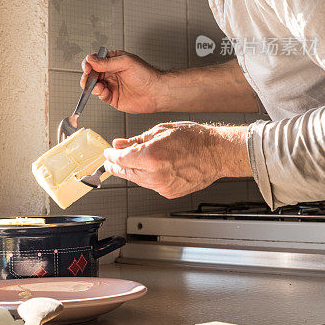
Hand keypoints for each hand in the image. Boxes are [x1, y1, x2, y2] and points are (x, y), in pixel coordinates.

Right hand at [80, 50, 161, 113]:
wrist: (156, 92)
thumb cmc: (146, 75)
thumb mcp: (125, 63)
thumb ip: (106, 62)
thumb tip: (91, 60)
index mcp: (113, 61)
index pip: (95, 60)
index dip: (88, 63)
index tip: (87, 67)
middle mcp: (111, 72)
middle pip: (92, 74)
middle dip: (88, 77)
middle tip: (88, 80)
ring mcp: (111, 85)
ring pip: (94, 85)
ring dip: (93, 86)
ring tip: (99, 87)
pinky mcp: (113, 97)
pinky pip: (101, 96)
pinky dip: (100, 94)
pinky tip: (104, 92)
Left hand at [103, 122, 250, 197]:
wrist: (217, 153)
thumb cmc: (194, 139)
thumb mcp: (161, 131)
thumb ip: (136, 140)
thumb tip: (119, 144)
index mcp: (151, 156)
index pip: (120, 159)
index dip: (111, 156)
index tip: (108, 152)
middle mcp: (155, 174)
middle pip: (126, 172)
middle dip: (116, 165)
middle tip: (111, 160)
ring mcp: (162, 186)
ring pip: (137, 180)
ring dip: (130, 171)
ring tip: (129, 162)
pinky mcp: (169, 193)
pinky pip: (150, 185)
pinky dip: (146, 177)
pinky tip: (149, 168)